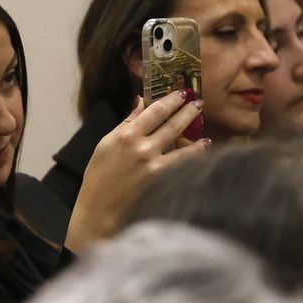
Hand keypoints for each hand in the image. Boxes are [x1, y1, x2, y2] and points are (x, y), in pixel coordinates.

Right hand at [64, 92, 209, 252]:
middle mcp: (142, 147)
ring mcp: (154, 165)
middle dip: (188, 110)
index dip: (171, 100)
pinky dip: (195, 152)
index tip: (181, 93)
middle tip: (199, 102)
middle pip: (172, 123)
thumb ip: (126, 122)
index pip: (155, 111)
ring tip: (203, 122)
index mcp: (126, 135)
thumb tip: (140, 102)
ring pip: (182, 143)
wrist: (99, 208)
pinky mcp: (161, 180)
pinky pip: (184, 162)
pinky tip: (204, 146)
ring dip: (195, 131)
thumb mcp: (105, 144)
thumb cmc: (99, 175)